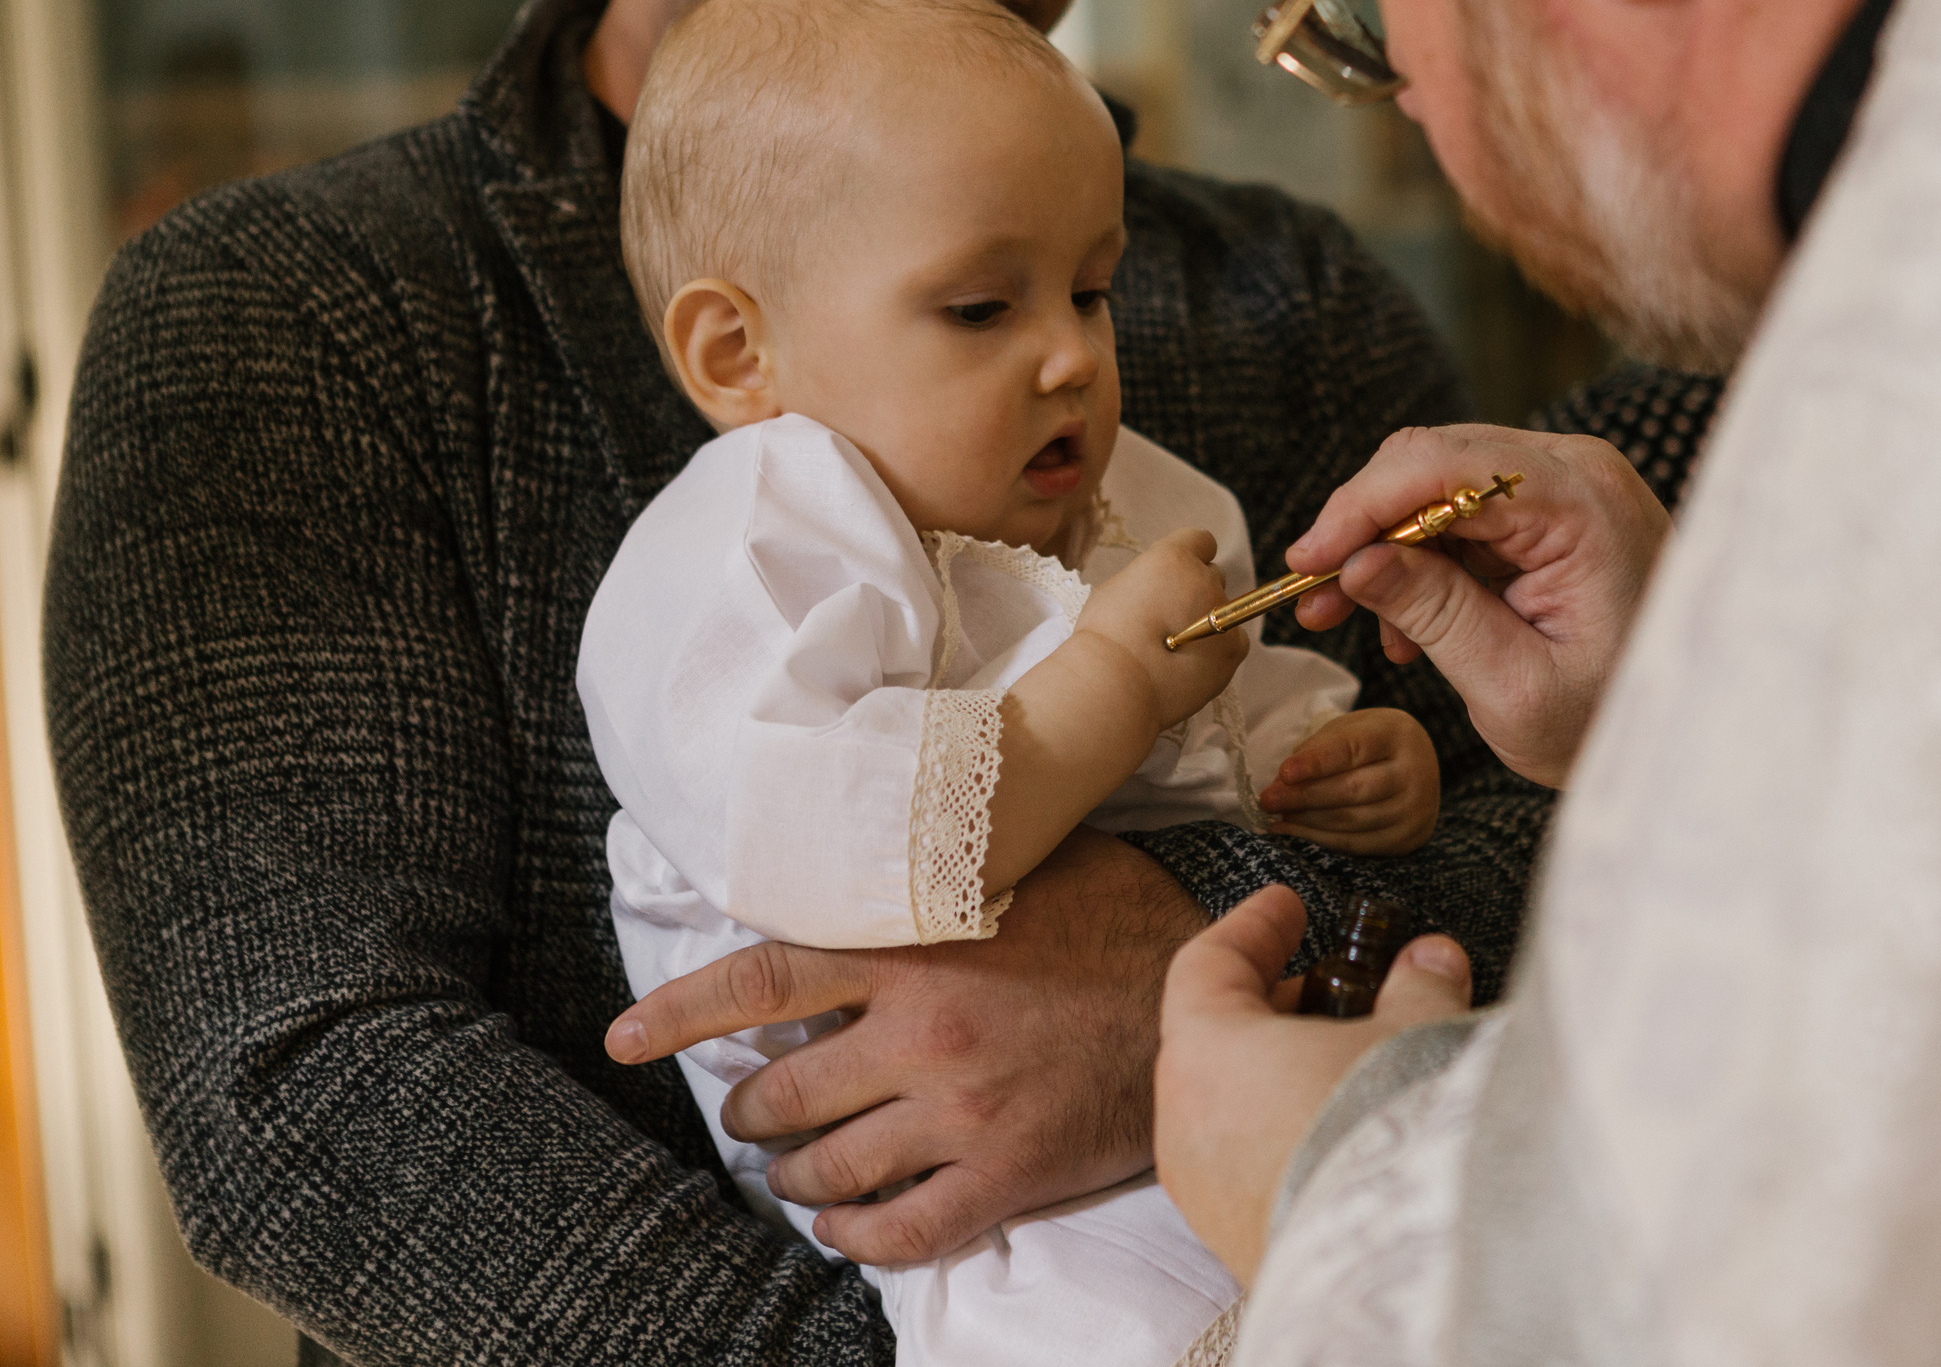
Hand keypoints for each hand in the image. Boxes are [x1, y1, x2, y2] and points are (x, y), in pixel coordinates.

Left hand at [605, 829, 1205, 1263]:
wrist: (1210, 1002)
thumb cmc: (1120, 918)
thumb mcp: (1031, 856)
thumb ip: (945, 854)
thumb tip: (885, 813)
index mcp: (915, 950)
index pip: (762, 983)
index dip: (678, 1013)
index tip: (624, 1038)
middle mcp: (922, 1035)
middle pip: (778, 1092)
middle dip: (749, 1106)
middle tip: (754, 1104)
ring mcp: (960, 1114)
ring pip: (825, 1168)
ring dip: (790, 1173)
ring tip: (791, 1166)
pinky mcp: (1005, 1174)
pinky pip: (898, 1230)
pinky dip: (852, 1234)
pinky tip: (841, 1223)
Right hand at [1079, 528, 1248, 727]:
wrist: (1116, 684)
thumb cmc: (1105, 638)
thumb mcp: (1116, 590)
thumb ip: (1148, 582)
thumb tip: (1160, 592)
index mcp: (1173, 558)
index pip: (1199, 541)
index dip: (1190, 557)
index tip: (1178, 576)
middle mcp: (1204, 578)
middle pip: (1212, 576)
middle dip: (1196, 591)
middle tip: (1170, 619)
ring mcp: (1224, 613)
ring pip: (1224, 609)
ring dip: (1208, 620)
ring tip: (1180, 649)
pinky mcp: (1235, 648)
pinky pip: (1235, 639)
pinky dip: (1220, 648)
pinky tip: (1195, 663)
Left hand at [1155, 885, 1472, 1282]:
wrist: (1401, 1267)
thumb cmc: (1386, 1129)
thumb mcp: (1412, 1033)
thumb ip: (1418, 987)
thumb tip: (1430, 959)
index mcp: (1205, 1052)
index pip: (1205, 965)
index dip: (1251, 928)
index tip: (1288, 906)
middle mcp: (1184, 1123)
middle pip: (1212, 1040)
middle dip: (1274, 1007)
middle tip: (1331, 987)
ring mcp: (1204, 1194)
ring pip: (1230, 1108)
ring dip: (1281, 1076)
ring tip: (1355, 1063)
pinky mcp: (1237, 1242)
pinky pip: (1249, 1165)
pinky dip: (1287, 1132)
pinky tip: (1351, 1132)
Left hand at [1258, 708, 1438, 854]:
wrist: (1416, 766)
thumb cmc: (1370, 745)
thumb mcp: (1347, 731)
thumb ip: (1316, 752)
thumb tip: (1282, 784)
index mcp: (1397, 734)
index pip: (1354, 749)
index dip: (1317, 762)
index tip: (1284, 772)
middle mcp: (1416, 771)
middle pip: (1353, 789)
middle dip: (1304, 797)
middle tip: (1268, 799)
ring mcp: (1416, 808)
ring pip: (1352, 821)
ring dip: (1307, 822)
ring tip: (1277, 816)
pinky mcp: (1408, 837)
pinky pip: (1357, 844)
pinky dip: (1321, 841)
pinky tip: (1295, 832)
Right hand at [1288, 425, 1669, 787]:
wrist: (1696, 738)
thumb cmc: (1618, 722)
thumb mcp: (1514, 688)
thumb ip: (1435, 615)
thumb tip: (1358, 561)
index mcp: (1582, 504)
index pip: (1442, 466)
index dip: (1360, 507)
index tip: (1308, 561)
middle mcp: (1579, 470)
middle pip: (1433, 462)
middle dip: (1363, 528)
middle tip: (1314, 597)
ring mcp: (1573, 485)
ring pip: (1440, 486)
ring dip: (1386, 548)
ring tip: (1345, 616)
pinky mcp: (1562, 511)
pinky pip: (1467, 514)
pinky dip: (1424, 560)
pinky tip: (1407, 625)